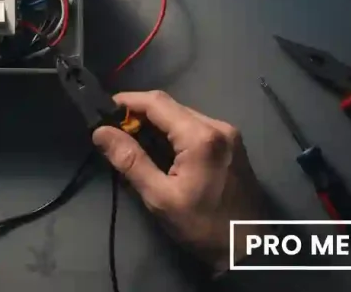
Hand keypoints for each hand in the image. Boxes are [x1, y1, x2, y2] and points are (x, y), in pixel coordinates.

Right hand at [92, 91, 268, 273]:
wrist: (249, 249)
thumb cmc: (203, 227)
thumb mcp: (160, 198)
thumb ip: (130, 161)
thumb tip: (101, 132)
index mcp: (201, 136)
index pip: (157, 103)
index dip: (127, 101)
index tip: (103, 110)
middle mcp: (218, 126)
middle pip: (170, 106)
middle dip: (139, 114)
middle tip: (114, 130)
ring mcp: (228, 134)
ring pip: (183, 115)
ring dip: (156, 123)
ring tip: (132, 140)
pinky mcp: (232, 144)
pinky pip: (196, 127)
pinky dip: (174, 132)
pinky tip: (160, 149)